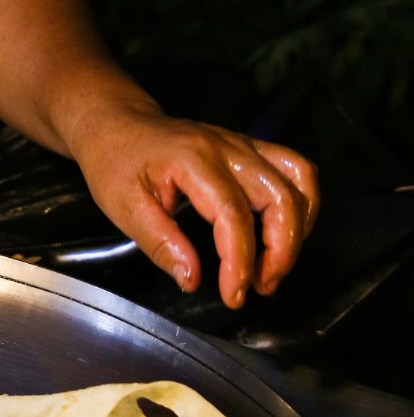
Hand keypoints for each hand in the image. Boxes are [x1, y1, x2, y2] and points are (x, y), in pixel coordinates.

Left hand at [69, 103, 319, 306]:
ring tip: (275, 265)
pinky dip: (301, 203)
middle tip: (260, 286)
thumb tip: (193, 280)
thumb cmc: (115, 161)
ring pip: (298, 178)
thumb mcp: (123, 206)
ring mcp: (241, 143)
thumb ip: (160, 244)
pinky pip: (294, 168)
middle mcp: (225, 146)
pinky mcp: (248, 148)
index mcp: (191, 159)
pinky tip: (283, 233)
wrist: (114, 122)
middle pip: (279, 196)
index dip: (240, 261)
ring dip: (298, 227)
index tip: (233, 294)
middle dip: (280, 250)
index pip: (232, 215)